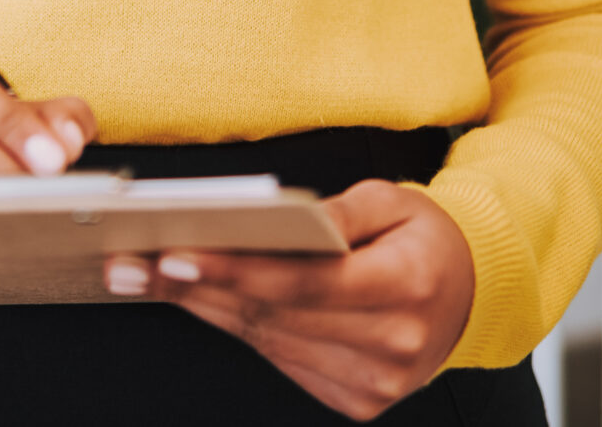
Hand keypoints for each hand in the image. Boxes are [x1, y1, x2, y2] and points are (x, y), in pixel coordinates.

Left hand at [103, 180, 473, 421]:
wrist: (470, 294)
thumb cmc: (423, 239)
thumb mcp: (394, 201)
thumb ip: (340, 210)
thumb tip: (282, 216)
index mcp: (405, 287)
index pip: (305, 282)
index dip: (237, 272)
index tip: (177, 254)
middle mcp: (391, 345)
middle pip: (273, 315)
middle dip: (195, 287)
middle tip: (131, 262)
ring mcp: (373, 382)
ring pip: (267, 340)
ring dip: (201, 307)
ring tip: (144, 275)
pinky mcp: (354, 399)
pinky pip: (280, 358)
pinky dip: (236, 326)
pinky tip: (196, 298)